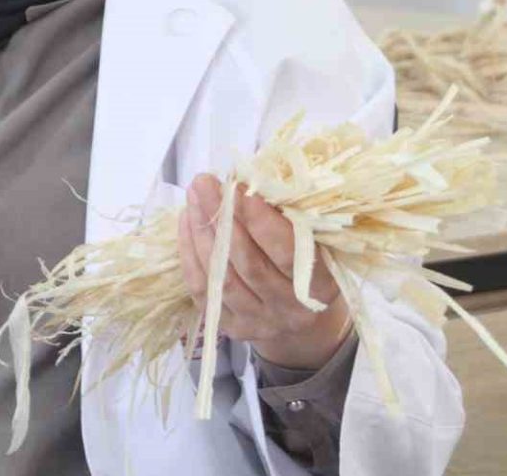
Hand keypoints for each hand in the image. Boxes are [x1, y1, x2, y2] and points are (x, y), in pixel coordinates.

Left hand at [176, 173, 351, 370]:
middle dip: (223, 218)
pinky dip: (190, 252)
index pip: (287, 254)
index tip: (240, 188)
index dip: (262, 221)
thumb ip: (294, 221)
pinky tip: (187, 221)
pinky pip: (203, 289)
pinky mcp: (230, 326)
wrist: (307, 325)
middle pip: (248, 263)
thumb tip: (254, 180)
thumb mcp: (319, 246)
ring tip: (194, 196)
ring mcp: (257, 321)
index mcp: (320, 286)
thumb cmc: (313, 270)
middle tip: (205, 182)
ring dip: (202, 231)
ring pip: (221, 277)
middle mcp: (288, 308)